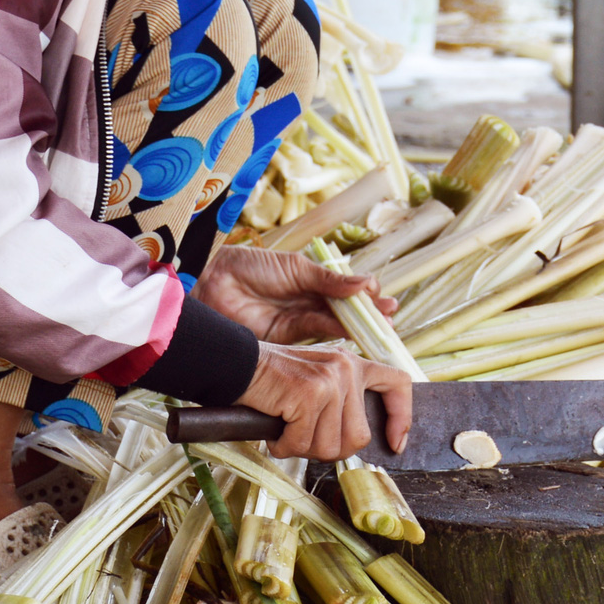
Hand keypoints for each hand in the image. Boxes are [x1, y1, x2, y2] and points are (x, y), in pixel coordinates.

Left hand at [192, 243, 394, 344]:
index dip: (366, 293)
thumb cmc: (250, 266)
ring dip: (358, 325)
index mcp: (311, 279)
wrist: (213, 283)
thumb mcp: (295, 268)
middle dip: (369, 312)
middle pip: (345, 308)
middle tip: (390, 316)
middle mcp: (308, 300)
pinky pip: (317, 334)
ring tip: (380, 326)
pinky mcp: (287, 337)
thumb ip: (328, 280)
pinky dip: (336, 333)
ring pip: (335, 323)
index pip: (346, 288)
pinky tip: (353, 331)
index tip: (382, 297)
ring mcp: (299, 319)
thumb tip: (364, 283)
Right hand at [239, 343, 411, 460]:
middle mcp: (347, 369)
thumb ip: (340, 403)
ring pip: (331, 446)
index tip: (395, 443)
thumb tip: (354, 442)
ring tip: (287, 431)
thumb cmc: (273, 381)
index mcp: (353, 364)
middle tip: (304, 439)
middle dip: (330, 449)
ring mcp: (330, 381)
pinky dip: (285, 446)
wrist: (237, 366)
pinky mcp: (310, 394)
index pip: (398, 384)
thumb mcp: (317, 381)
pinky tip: (275, 432)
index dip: (401, 417)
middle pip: (358, 437)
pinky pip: (303, 442)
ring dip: (304, 449)